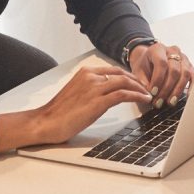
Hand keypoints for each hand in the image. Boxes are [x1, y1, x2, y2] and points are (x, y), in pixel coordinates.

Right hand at [25, 65, 151, 145]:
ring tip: (148, 95)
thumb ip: (93, 89)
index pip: (114, 70)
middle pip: (122, 74)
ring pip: (125, 83)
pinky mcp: (98, 101)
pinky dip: (136, 96)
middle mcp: (91, 77)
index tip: (138, 83)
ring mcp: (94, 88)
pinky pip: (123, 95)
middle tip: (147, 88)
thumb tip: (110, 94)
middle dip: (137, 81)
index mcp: (86, 73)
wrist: (46, 122)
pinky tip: (143, 100)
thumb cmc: (59, 112)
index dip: (129, 76)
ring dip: (140, 88)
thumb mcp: (78, 94)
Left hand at [129, 42, 193, 108]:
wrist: (150, 59)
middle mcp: (173, 50)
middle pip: (174, 70)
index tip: (153, 92)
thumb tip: (150, 95)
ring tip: (170, 102)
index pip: (161, 63)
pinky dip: (192, 87)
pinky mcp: (190, 66)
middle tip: (159, 101)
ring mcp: (183, 58)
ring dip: (177, 90)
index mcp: (158, 49)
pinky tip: (187, 97)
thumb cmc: (144, 65)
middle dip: (166, 88)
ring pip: (185, 74)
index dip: (158, 79)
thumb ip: (143, 82)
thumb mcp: (138, 71)